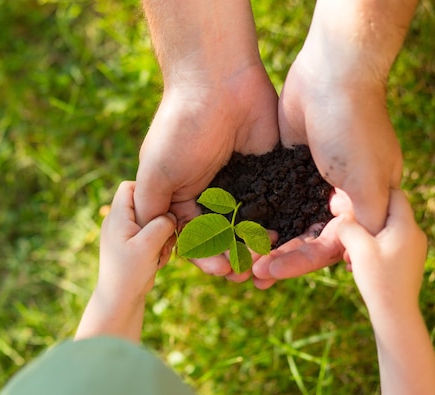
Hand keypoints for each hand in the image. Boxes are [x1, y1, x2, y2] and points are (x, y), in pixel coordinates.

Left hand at [97, 181, 175, 302]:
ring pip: (149, 222)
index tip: (163, 206)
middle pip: (143, 204)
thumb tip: (171, 215)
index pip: (129, 187)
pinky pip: (149, 237)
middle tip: (165, 235)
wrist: (119, 301)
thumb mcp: (148, 245)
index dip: (146, 191)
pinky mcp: (131, 247)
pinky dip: (157, 245)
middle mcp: (117, 222)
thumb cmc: (130, 272)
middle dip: (158, 218)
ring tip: (161, 251)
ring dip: (160, 235)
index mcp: (116, 217)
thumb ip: (162, 224)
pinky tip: (158, 259)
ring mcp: (123, 235)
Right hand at [135, 64, 278, 281]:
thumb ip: (150, 211)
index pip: (193, 237)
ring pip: (250, 226)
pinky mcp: (269, 171)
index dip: (205, 256)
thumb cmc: (179, 129)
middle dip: (232, 256)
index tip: (220, 269)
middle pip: (224, 237)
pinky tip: (284, 239)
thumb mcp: (154, 174)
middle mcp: (212, 193)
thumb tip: (152, 242)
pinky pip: (275, 203)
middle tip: (246, 272)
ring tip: (266, 262)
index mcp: (182, 196)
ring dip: (255, 247)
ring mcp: (242, 183)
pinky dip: (278, 223)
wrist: (216, 82)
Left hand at [253, 0, 411, 281]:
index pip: (328, 246)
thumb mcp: (367, 180)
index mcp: (358, 205)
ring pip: (282, 221)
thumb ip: (364, 219)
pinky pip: (268, 197)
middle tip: (246, 274)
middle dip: (276, 257)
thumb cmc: (353, 128)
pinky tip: (231, 227)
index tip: (267, 272)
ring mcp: (307, 180)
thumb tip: (355, 255)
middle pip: (302, 238)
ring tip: (234, 258)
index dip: (298, 262)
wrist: (332, 73)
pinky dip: (252, 213)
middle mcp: (333, 197)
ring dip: (261, 241)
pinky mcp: (284, 165)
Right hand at [336, 189, 426, 313]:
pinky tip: (361, 260)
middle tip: (350, 229)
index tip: (354, 203)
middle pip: (390, 211)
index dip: (374, 194)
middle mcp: (415, 233)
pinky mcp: (409, 259)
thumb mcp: (357, 248)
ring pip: (388, 228)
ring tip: (353, 250)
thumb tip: (343, 217)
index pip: (394, 194)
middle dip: (368, 217)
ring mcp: (414, 247)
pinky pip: (391, 242)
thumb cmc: (377, 278)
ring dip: (369, 234)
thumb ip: (348, 226)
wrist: (395, 312)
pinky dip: (375, 245)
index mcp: (406, 225)